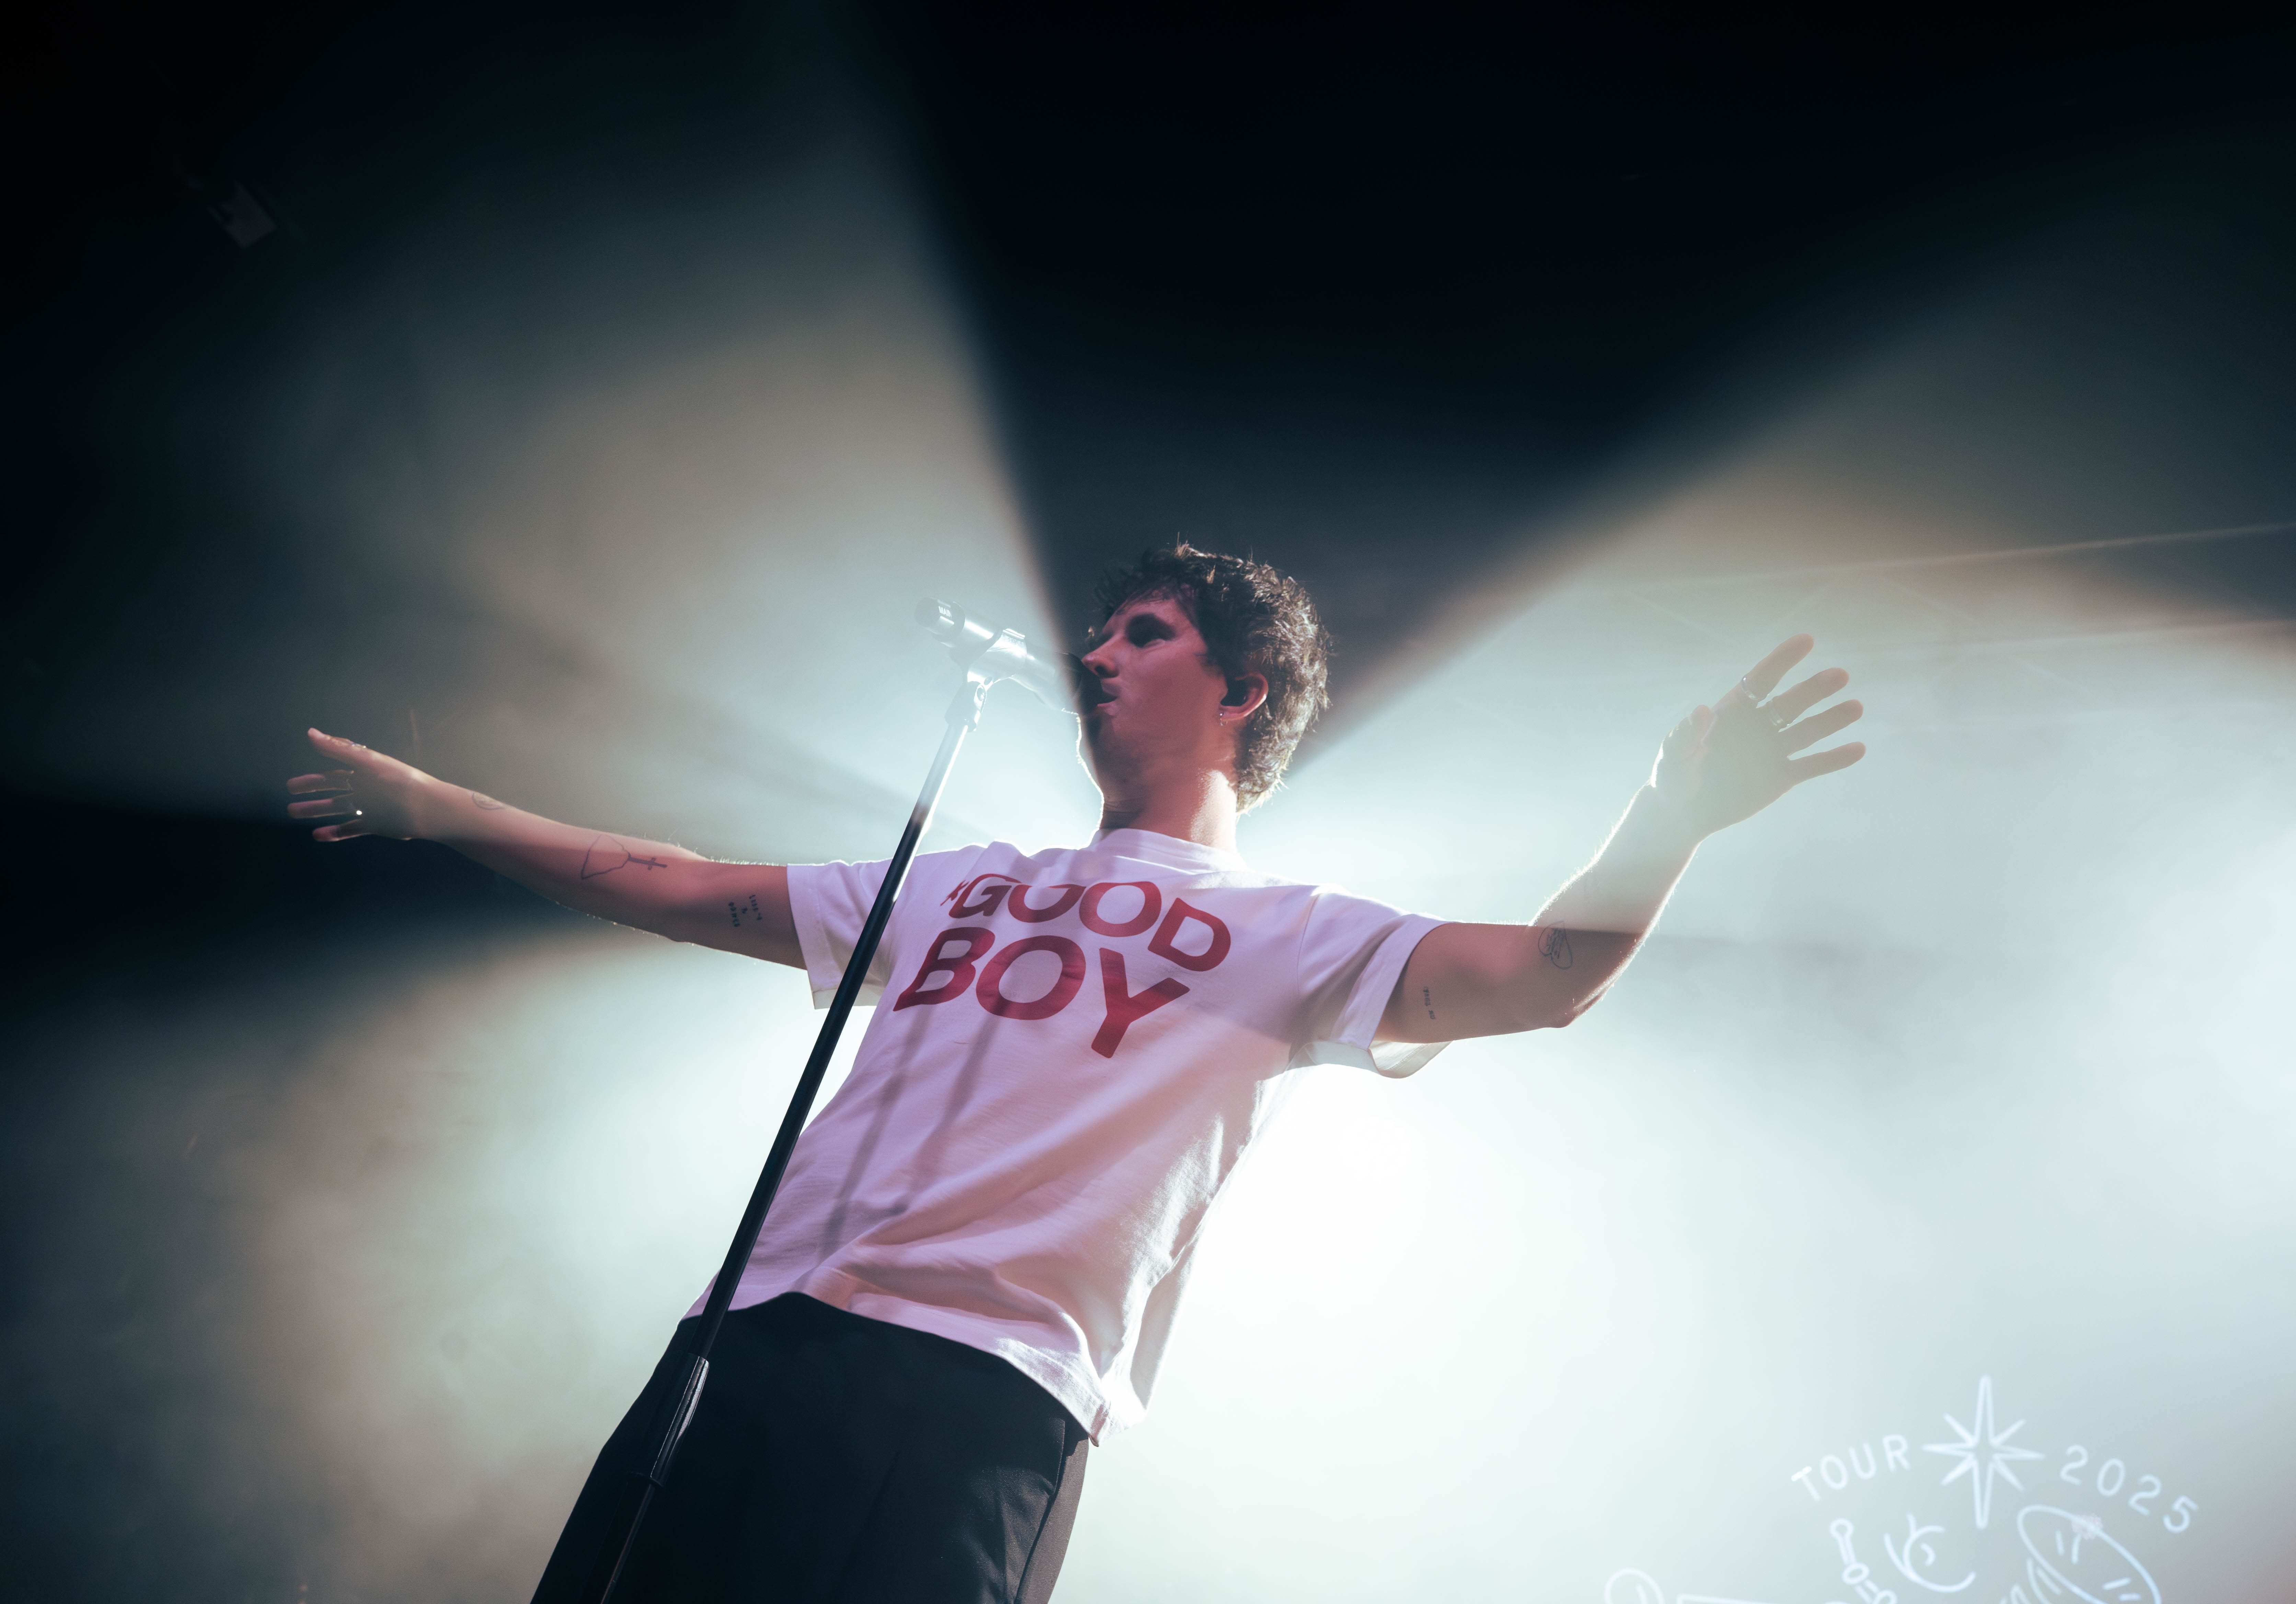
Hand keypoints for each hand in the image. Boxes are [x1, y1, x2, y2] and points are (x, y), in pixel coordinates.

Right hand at [286, 729, 435, 841]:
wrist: (428, 810)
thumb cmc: (398, 782)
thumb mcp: (367, 763)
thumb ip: (339, 749)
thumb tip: (311, 733)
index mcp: (365, 770)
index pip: (335, 769)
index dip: (315, 774)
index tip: (294, 780)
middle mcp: (366, 787)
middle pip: (334, 786)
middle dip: (312, 789)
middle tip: (290, 791)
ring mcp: (370, 806)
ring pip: (338, 808)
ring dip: (317, 810)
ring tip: (294, 812)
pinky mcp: (376, 824)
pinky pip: (351, 828)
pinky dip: (335, 832)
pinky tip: (318, 835)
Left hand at [1651, 635, 1865, 838]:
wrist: (1684, 812)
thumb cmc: (1673, 777)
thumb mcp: (1673, 757)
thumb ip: (1686, 735)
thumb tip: (1701, 710)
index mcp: (1733, 711)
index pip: (1760, 680)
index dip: (1781, 660)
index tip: (1806, 640)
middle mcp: (1758, 725)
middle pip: (1790, 703)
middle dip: (1813, 690)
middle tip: (1840, 675)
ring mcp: (1773, 750)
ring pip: (1807, 731)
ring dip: (1831, 719)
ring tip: (1856, 707)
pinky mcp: (1782, 777)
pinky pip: (1812, 765)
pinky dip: (1833, 759)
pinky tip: (1858, 749)